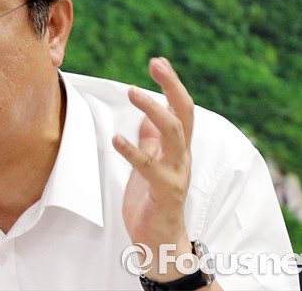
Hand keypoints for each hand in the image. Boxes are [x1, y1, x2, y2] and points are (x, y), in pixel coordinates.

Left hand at [113, 57, 193, 280]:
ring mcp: (176, 173)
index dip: (172, 84)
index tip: (158, 61)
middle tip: (156, 64)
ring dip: (155, 110)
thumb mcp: (152, 163)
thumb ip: (151, 140)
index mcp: (178, 148)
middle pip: (184, 113)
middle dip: (172, 86)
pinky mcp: (164, 192)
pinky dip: (134, 151)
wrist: (160, 241)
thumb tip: (145, 116)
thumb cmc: (153, 200)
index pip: (182, 108)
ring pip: (175, 134)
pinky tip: (117, 139)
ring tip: (133, 92)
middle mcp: (182, 156)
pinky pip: (151, 168)